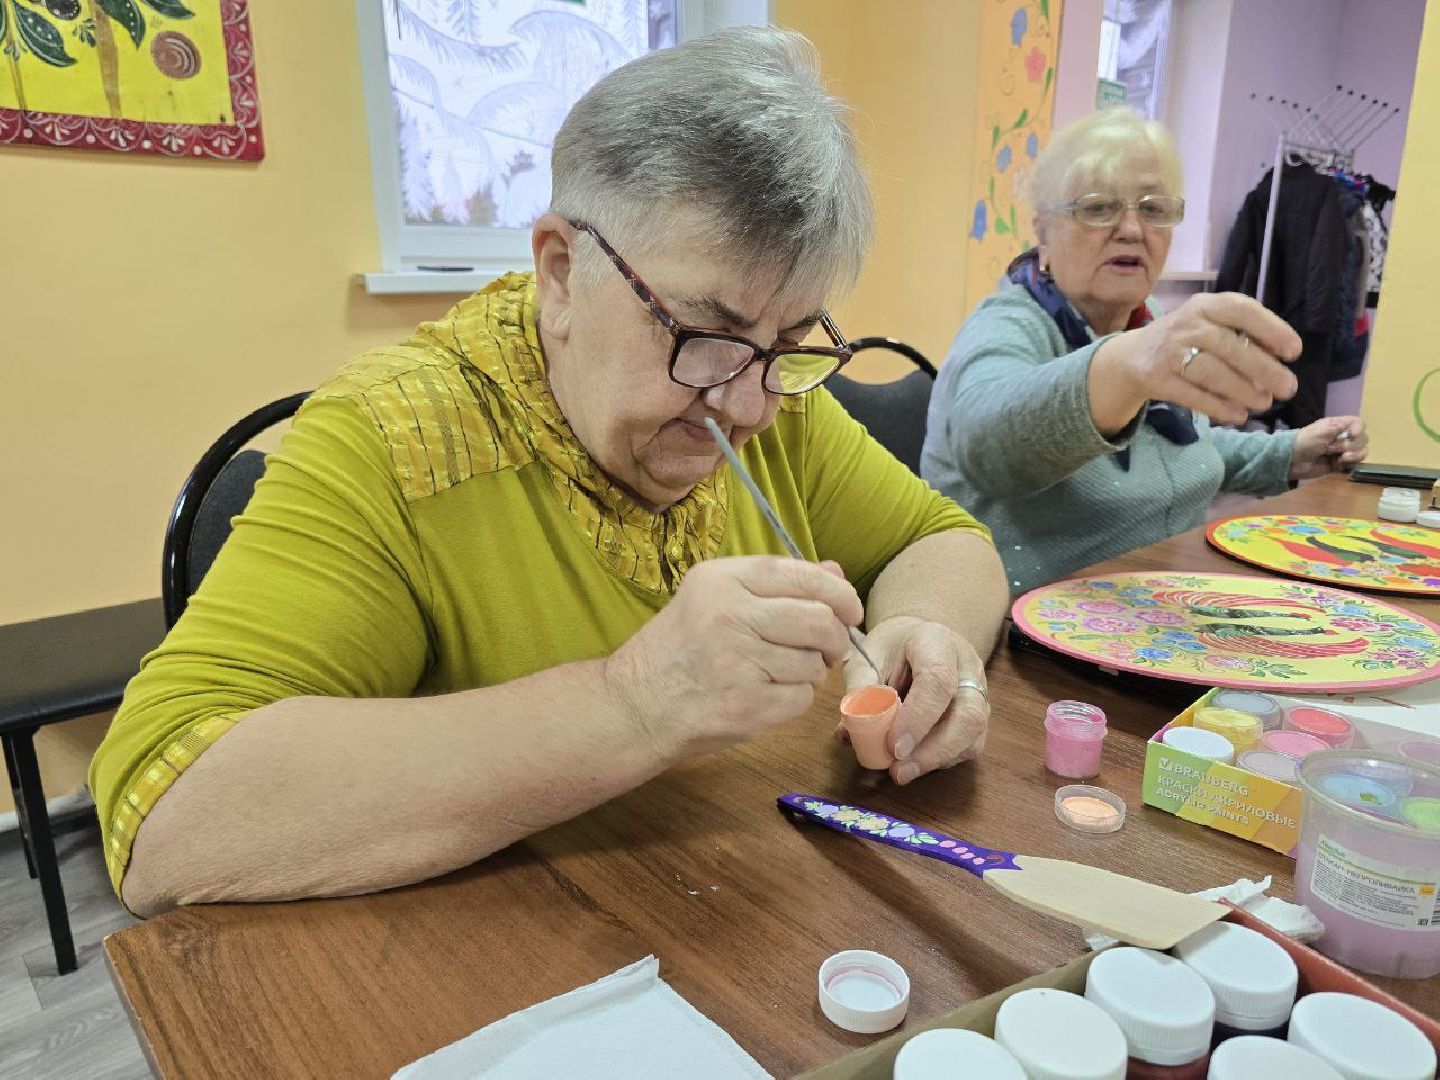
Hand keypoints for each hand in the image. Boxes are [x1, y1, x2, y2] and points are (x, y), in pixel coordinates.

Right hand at [605, 556, 861, 762]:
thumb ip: (775, 585)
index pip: (803, 576)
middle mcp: (728, 614)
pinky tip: (762, 696)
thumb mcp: (715, 600)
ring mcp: (737, 661)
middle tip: (828, 650)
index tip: (849, 611)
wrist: (635, 706)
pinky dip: (792, 700)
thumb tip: (835, 572)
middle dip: (836, 638)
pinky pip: (801, 698)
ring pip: (814, 663)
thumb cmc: (679, 651)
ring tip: (775, 673)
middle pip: (820, 620)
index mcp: (721, 579)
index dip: (839, 593)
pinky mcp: (747, 704)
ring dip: (808, 673)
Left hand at [840, 615, 988, 784]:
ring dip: (937, 759)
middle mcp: (967, 666)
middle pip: (968, 715)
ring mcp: (978, 691)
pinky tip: (916, 763)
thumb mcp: (867, 656)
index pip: (937, 681)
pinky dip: (942, 759)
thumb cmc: (890, 648)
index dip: (917, 718)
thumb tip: (850, 734)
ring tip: (902, 772)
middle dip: (934, 750)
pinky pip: (970, 744)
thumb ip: (860, 689)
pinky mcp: (978, 714)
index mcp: (937, 642)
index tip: (893, 747)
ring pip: (973, 734)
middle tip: (899, 771)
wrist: (916, 637)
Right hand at [1091, 292, 1301, 432]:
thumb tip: (1279, 363)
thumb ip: (1243, 335)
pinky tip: (1237, 415)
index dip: (1271, 330)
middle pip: (1229, 347)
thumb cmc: (1188, 339)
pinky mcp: (1156, 378)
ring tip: (1264, 404)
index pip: (1242, 311)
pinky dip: (1218, 407)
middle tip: (1288, 388)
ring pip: (1212, 373)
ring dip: (1243, 391)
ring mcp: (1169, 352)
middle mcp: (1186, 324)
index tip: (1294, 352)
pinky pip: (1192, 395)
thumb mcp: (1211, 324)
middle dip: (1264, 369)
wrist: (1133, 356)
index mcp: (1205, 305)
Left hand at [1290, 416, 1368, 479]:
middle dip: (1352, 444)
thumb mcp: (1320, 432)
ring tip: (1340, 458)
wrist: (1291, 461)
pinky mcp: (1340, 463)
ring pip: (1361, 450)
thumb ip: (1338, 428)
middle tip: (1333, 448)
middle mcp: (1341, 437)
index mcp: (1336, 425)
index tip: (1352, 435)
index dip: (1359, 429)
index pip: (1358, 423)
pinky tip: (1340, 463)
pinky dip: (1351, 463)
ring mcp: (1341, 451)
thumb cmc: (1303, 443)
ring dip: (1354, 454)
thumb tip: (1351, 429)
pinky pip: (1355, 462)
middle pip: (1362, 438)